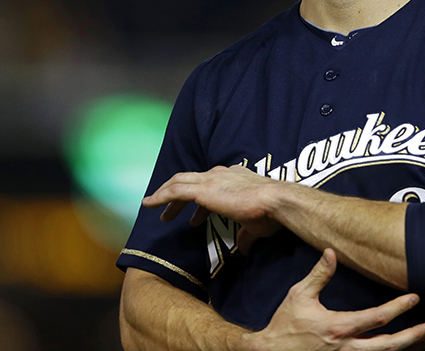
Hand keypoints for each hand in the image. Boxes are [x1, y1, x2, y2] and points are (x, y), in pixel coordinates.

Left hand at [142, 166, 281, 249]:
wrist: (275, 202)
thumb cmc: (271, 213)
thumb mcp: (257, 226)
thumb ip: (246, 236)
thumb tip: (243, 249)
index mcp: (235, 178)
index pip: (211, 185)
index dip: (201, 203)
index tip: (196, 217)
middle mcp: (221, 174)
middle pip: (191, 181)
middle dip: (177, 196)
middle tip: (169, 214)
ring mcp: (211, 180)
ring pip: (179, 182)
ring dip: (165, 195)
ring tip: (154, 208)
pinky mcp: (203, 189)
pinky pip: (174, 191)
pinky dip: (160, 196)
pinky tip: (149, 204)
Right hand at [242, 249, 424, 350]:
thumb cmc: (286, 323)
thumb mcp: (299, 295)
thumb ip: (319, 274)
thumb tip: (330, 252)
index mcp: (338, 327)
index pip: (377, 317)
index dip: (399, 307)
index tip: (414, 298)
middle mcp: (347, 347)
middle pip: (388, 344)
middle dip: (413, 335)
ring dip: (407, 349)